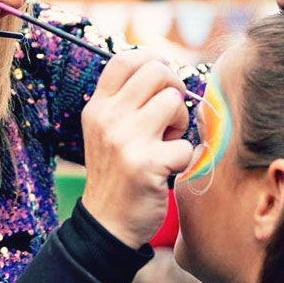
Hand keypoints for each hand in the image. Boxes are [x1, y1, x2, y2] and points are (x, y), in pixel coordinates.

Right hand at [80, 50, 192, 248]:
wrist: (107, 222)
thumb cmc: (116, 171)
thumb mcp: (106, 131)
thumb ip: (125, 101)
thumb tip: (164, 69)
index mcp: (97, 107)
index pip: (125, 60)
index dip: (152, 60)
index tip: (163, 78)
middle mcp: (107, 118)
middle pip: (156, 72)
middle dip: (174, 90)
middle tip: (170, 115)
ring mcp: (125, 140)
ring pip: (174, 102)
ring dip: (181, 123)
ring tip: (167, 142)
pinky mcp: (146, 165)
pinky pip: (186, 145)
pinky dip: (184, 159)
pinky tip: (168, 169)